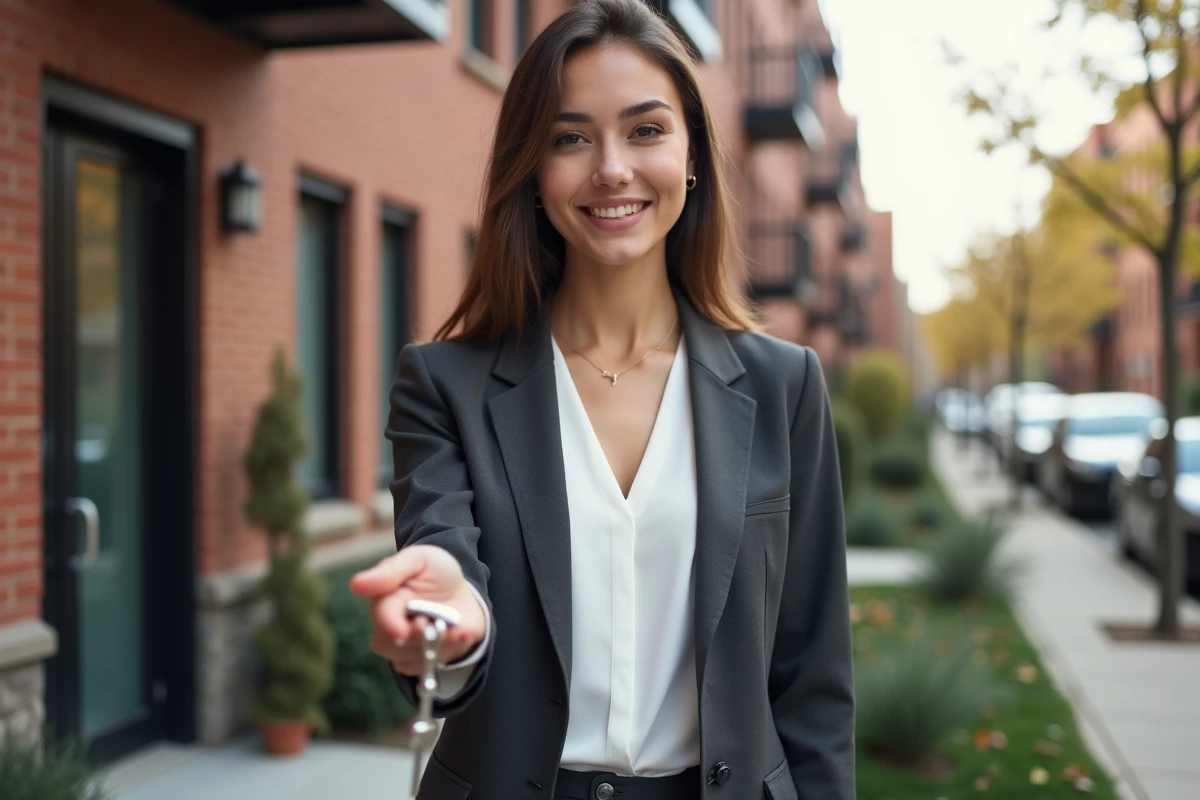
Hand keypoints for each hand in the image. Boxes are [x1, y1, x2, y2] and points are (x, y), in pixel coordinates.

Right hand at [349, 545, 486, 675]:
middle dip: (417, 636)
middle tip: (437, 622)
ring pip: (407, 659)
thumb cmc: (436, 572)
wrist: (462, 593)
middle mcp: (388, 626)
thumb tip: (355, 584)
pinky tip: (455, 636)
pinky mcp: (419, 660)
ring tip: (449, 624)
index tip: (401, 631)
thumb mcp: (419, 560)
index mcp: (384, 599)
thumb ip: (390, 571)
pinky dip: (445, 653)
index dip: (391, 625)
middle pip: (389, 644)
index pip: (381, 616)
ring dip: (434, 644)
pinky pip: (424, 669)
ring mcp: (403, 646)